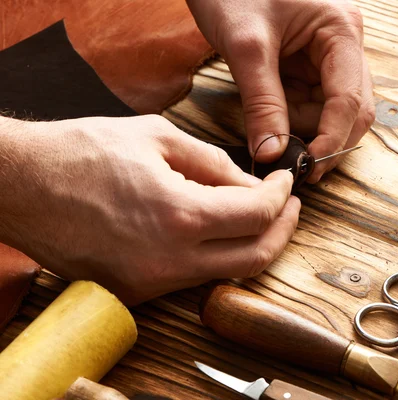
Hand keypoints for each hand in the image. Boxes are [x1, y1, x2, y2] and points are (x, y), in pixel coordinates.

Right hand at [0, 115, 299, 303]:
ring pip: (227, 272)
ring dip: (251, 244)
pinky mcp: (134, 292)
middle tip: (288, 206)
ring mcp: (151, 283)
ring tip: (254, 213)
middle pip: (256, 258)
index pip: (259, 215)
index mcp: (180, 215)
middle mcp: (170, 260)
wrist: (20, 184)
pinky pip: (192, 278)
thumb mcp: (157, 137)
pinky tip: (214, 230)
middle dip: (283, 230)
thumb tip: (250, 184)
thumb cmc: (80, 152)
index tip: (285, 182)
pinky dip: (214, 255)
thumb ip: (214, 164)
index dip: (281, 196)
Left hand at [187, 0, 374, 181]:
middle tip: (293, 164)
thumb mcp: (246, 47)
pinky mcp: (309, 66)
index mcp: (340, 31)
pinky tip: (272, 117)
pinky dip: (293, 119)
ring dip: (304, 130)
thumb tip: (272, 154)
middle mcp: (343, 45)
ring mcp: (328, 58)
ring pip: (330, 113)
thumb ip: (262, 103)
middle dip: (323, 139)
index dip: (331, 139)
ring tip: (268, 125)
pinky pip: (310, 105)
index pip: (349, 99)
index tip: (307, 168)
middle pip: (352, 110)